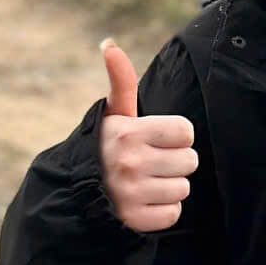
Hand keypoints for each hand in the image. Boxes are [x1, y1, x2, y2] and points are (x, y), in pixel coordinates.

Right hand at [97, 39, 198, 232]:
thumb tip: (109, 44)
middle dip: (175, 161)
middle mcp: (131, 163)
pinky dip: (163, 209)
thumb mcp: (113, 114)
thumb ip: (121, 81)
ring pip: (183, 188)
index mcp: (130, 133)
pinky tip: (146, 200)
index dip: (176, 135)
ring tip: (148, 180)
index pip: (185, 131)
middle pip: (190, 161)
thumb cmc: (105, 145)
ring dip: (170, 186)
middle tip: (153, 161)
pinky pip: (173, 214)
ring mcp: (132, 194)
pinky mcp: (134, 220)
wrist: (75, 191)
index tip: (158, 139)